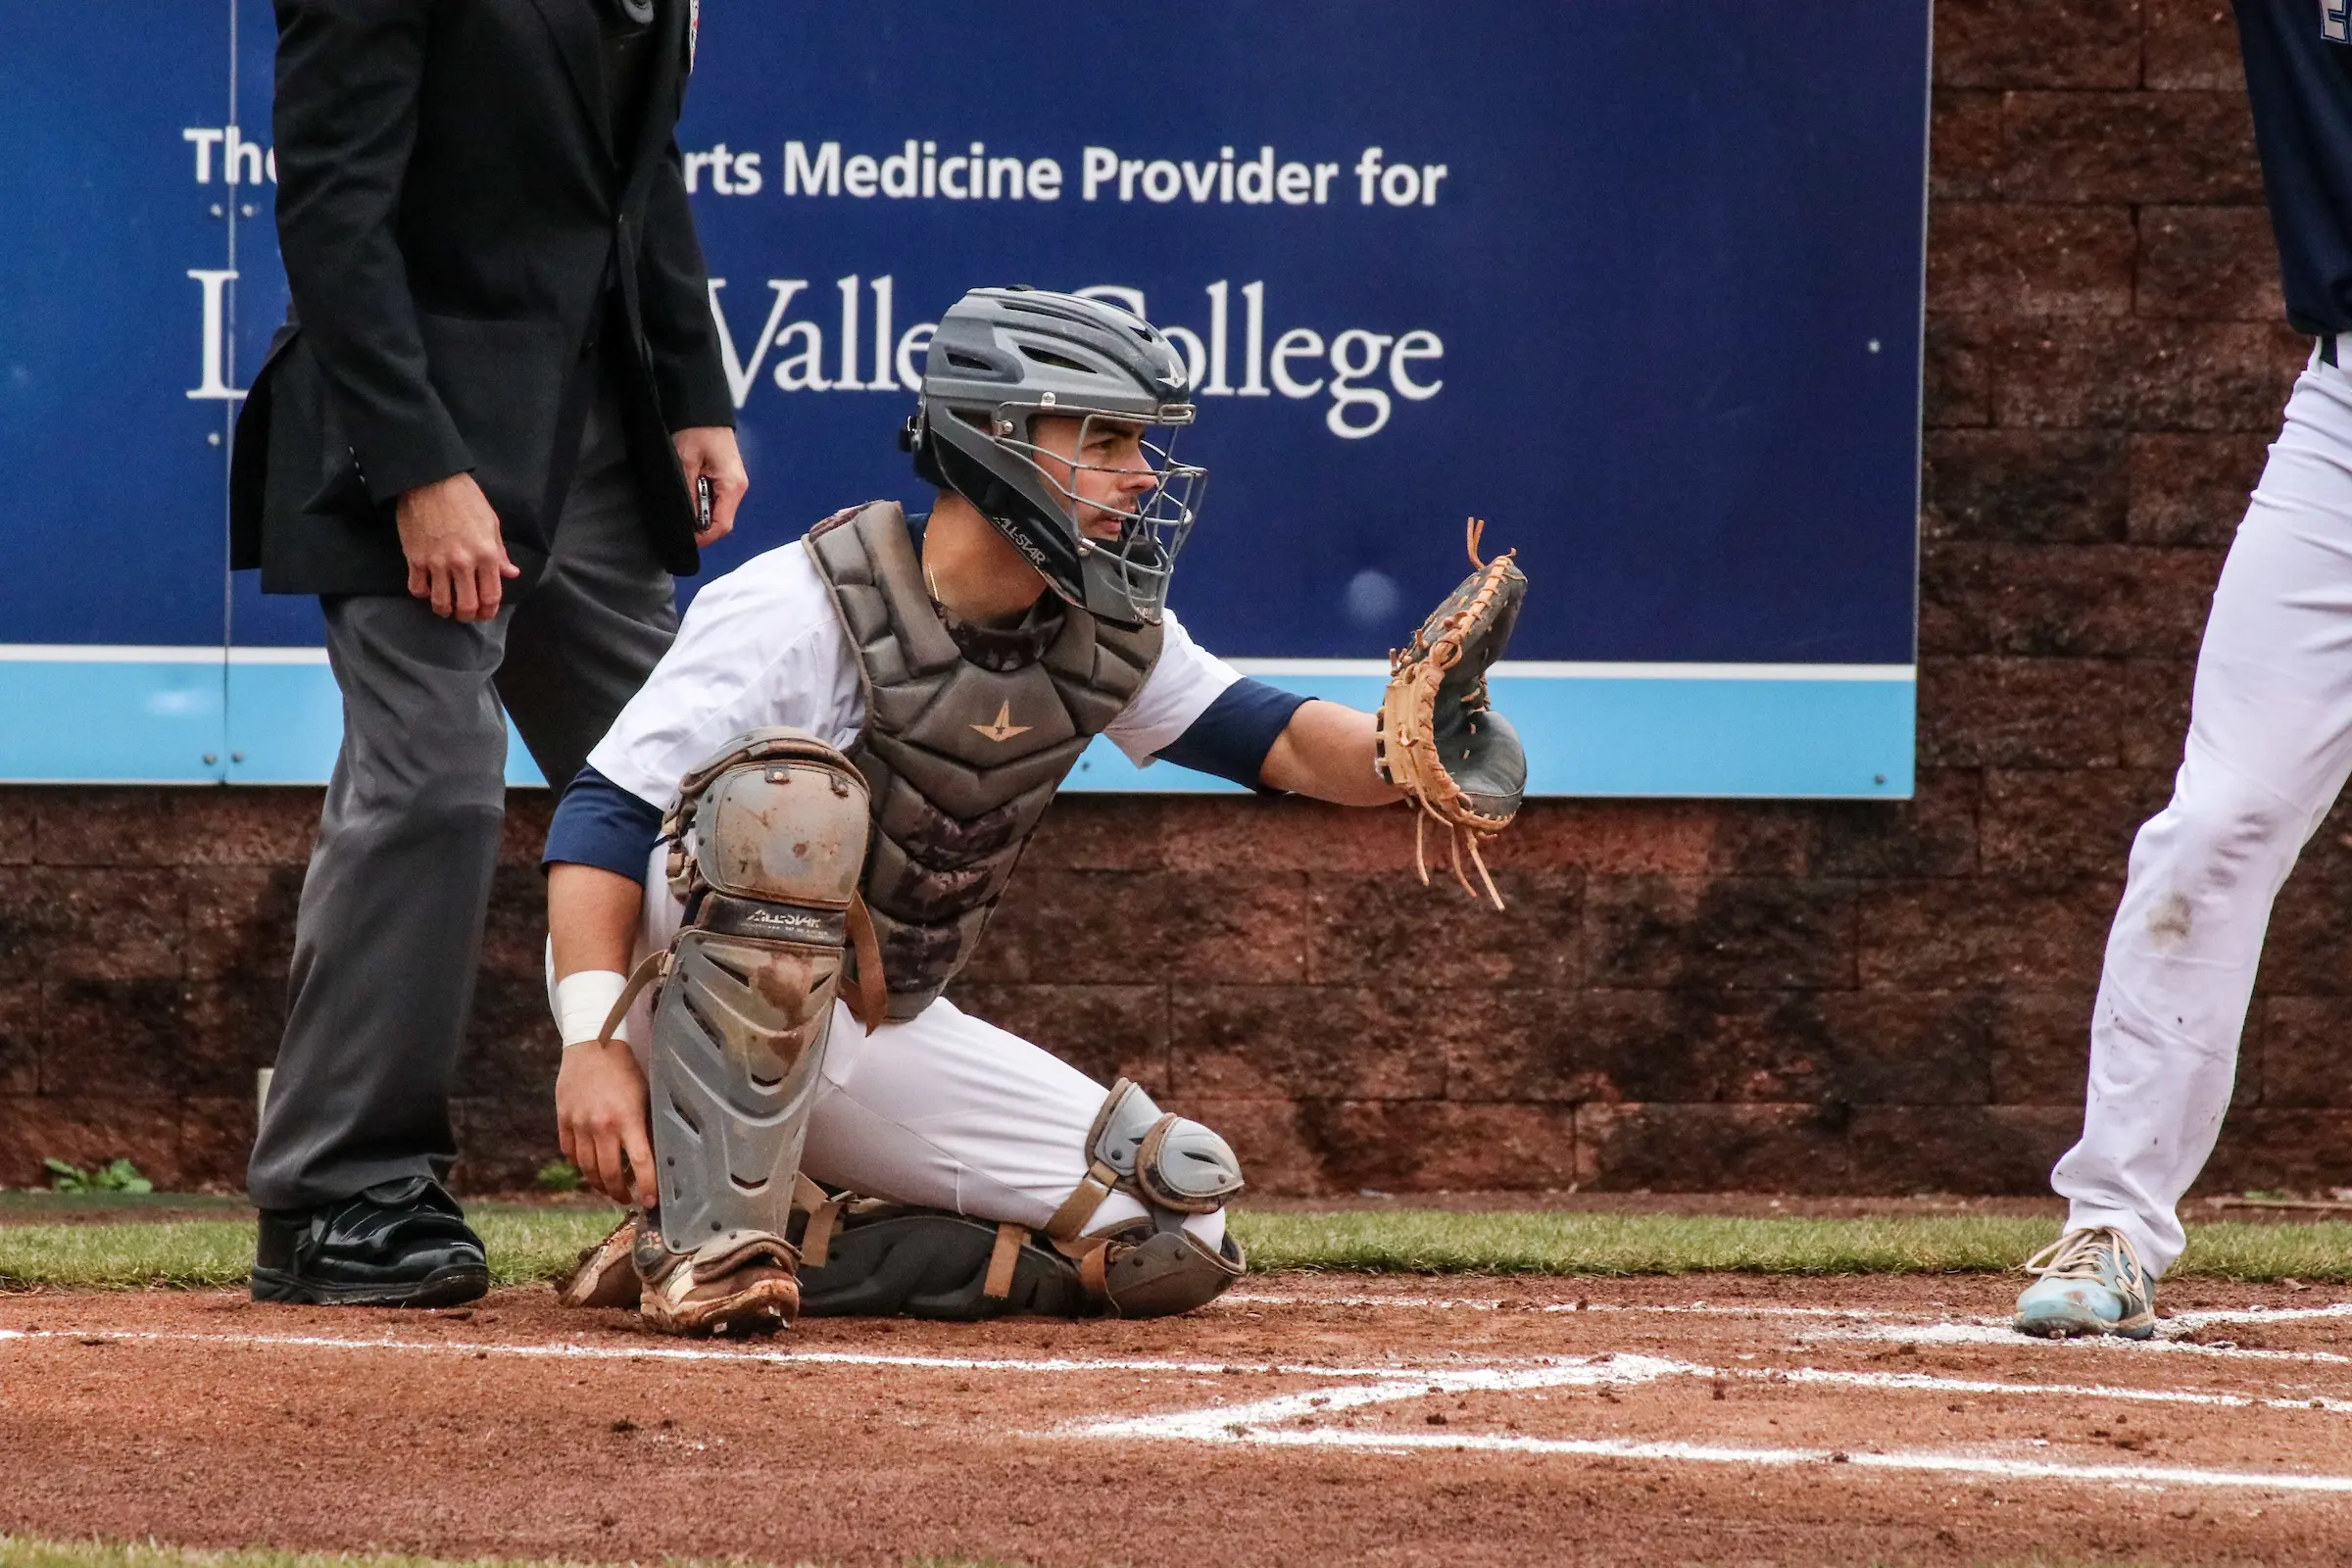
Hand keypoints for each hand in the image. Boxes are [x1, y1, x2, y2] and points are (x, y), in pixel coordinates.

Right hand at [396, 471, 518, 621]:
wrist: (430, 480)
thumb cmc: (465, 498)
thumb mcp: (491, 523)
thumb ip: (500, 553)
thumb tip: (511, 574)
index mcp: (486, 554)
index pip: (491, 596)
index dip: (489, 611)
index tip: (486, 613)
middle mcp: (463, 563)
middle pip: (467, 605)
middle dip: (468, 616)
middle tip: (466, 615)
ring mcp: (437, 563)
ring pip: (441, 602)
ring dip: (445, 610)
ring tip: (446, 608)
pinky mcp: (415, 558)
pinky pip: (418, 588)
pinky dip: (423, 594)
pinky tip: (427, 589)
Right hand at [556, 1040, 657, 1208]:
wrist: (592, 1044)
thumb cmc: (625, 1069)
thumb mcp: (645, 1095)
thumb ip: (646, 1126)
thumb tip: (654, 1157)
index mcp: (628, 1118)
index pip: (640, 1164)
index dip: (647, 1187)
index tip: (651, 1202)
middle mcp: (601, 1125)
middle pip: (609, 1174)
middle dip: (620, 1193)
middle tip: (627, 1199)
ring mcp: (579, 1124)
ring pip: (587, 1169)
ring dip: (599, 1184)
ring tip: (609, 1188)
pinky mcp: (563, 1120)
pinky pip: (570, 1153)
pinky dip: (580, 1165)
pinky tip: (589, 1167)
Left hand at [673, 425, 746, 541]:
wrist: (703, 409)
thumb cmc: (697, 430)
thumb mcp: (685, 463)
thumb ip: (688, 494)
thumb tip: (687, 519)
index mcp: (732, 485)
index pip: (722, 525)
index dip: (703, 537)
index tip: (684, 538)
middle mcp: (737, 487)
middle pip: (721, 522)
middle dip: (700, 525)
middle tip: (679, 519)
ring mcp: (733, 483)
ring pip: (718, 512)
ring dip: (700, 512)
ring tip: (683, 501)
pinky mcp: (726, 478)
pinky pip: (716, 500)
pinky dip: (702, 502)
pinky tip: (690, 492)